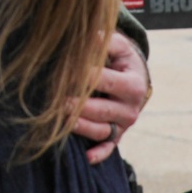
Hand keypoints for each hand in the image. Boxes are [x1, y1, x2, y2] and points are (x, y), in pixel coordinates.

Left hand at [72, 31, 150, 165]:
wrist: (136, 78)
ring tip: (60, 120)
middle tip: (55, 100)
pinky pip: (109, 148)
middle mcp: (131, 108)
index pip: (104, 81)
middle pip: (101, 110)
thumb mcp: (120, 47)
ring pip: (101, 130)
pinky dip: (99, 154)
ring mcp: (124, 125)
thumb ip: (104, 41)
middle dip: (77, 105)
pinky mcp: (118, 136)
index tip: (62, 72)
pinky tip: (86, 157)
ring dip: (81, 127)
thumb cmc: (121, 60)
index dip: (82, 76)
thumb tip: (88, 35)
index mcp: (133, 84)